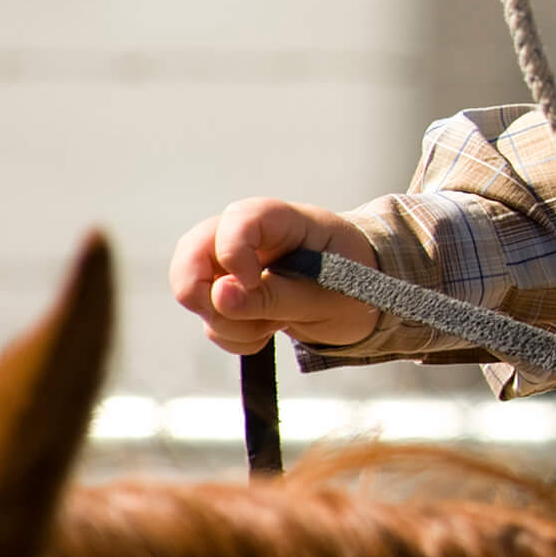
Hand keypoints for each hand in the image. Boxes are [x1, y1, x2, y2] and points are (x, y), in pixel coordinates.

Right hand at [169, 198, 379, 354]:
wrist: (361, 304)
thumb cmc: (354, 285)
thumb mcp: (327, 296)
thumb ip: (274, 297)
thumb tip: (219, 296)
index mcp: (284, 221)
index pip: (238, 219)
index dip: (232, 251)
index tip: (252, 282)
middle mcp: (250, 238)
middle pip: (194, 250)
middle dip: (201, 291)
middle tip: (235, 315)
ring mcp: (234, 267)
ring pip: (196, 292)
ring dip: (230, 323)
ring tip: (276, 323)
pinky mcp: (229, 296)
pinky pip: (211, 321)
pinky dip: (235, 336)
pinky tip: (268, 331)